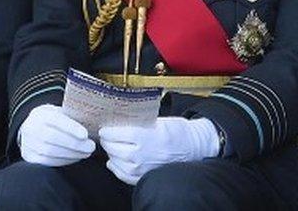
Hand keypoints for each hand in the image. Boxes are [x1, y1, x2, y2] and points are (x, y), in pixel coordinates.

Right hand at [19, 104, 94, 166]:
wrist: (31, 128)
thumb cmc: (53, 120)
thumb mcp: (60, 112)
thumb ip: (72, 116)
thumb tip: (94, 122)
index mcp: (40, 114)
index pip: (55, 119)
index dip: (71, 128)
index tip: (86, 135)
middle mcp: (30, 128)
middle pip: (53, 138)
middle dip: (75, 144)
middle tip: (91, 147)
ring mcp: (28, 143)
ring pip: (51, 152)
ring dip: (72, 154)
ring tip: (86, 153)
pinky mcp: (29, 157)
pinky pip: (47, 162)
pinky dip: (64, 161)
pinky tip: (75, 158)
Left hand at [99, 117, 219, 184]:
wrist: (193, 146)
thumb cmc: (177, 131)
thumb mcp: (157, 121)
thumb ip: (138, 123)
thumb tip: (119, 122)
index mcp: (146, 136)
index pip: (117, 135)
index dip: (107, 131)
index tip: (104, 129)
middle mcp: (143, 154)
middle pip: (114, 149)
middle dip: (107, 142)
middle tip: (106, 136)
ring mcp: (144, 168)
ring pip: (116, 163)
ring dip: (111, 154)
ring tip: (111, 147)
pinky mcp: (146, 176)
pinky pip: (124, 175)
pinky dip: (116, 168)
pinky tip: (114, 162)